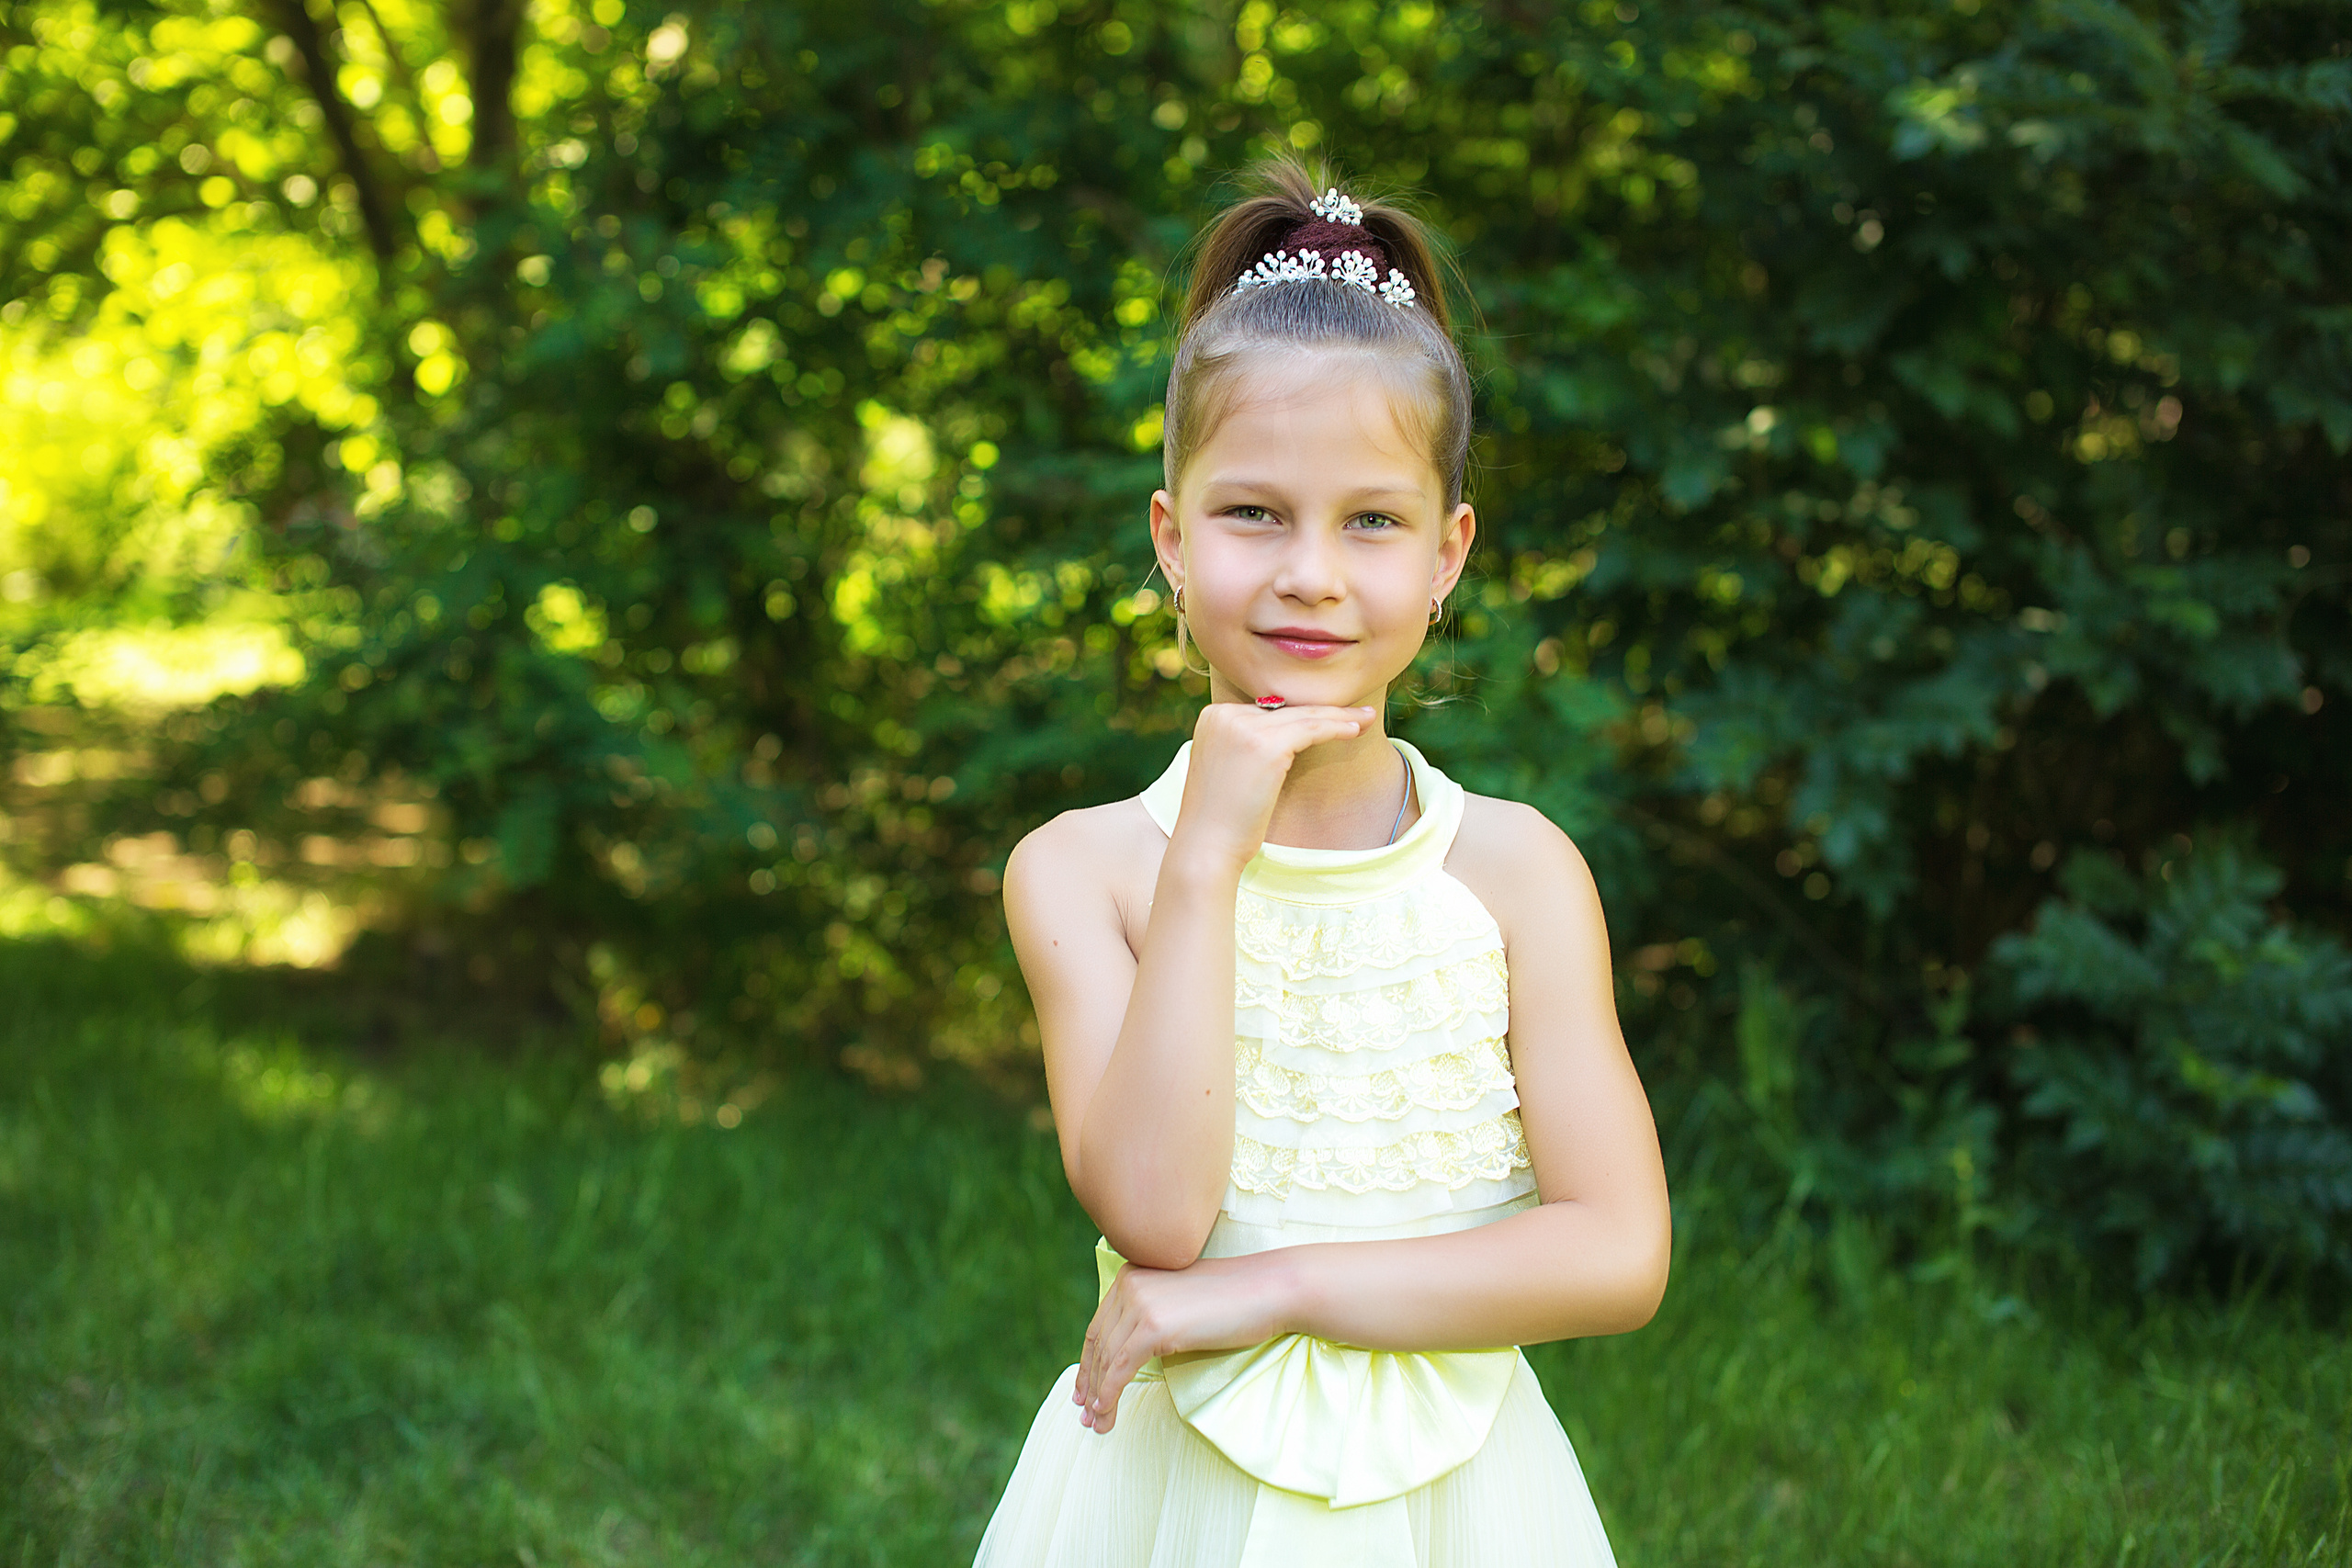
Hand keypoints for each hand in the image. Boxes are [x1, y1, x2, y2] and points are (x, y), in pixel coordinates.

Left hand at [1073, 1252, 1296, 1434]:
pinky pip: (1120, 1370)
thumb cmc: (1234, 1301)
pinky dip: (1109, 1396)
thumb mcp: (1180, 1301)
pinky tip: (1107, 1415)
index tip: (1085, 1390)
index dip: (1088, 1361)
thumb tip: (1132, 1352)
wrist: (1266, 1291)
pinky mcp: (1152, 1327)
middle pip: (1098, 1343)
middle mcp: (1129, 1284)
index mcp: (1133, 1275)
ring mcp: (1140, 1304)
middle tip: (1085, 1415)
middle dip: (1089, 1383)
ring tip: (1096, 1424)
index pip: (1100, 1325)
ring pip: (1105, 1360)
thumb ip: (1153, 1314)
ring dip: (1098, 1398)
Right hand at [1171, 701, 1374, 875]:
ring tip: (1369, 718)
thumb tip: (1288, 735)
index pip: (1267, 710)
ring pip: (1304, 716)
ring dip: (1340, 716)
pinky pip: (1312, 729)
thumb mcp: (1227, 768)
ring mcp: (1244, 727)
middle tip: (1360, 711)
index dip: (1302, 713)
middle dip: (1326, 710)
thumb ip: (1247, 744)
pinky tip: (1356, 730)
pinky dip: (1337, 728)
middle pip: (1287, 709)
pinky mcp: (1266, 745)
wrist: (1206, 847)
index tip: (1331, 715)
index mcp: (1213, 716)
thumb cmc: (1221, 820)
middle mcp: (1225, 714)